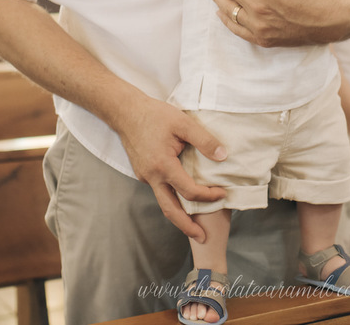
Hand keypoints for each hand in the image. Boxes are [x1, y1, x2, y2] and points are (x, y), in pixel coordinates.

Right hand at [112, 97, 227, 242]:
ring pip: (163, 202)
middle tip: (203, 238)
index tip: (222, 193)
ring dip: (179, 215)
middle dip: (187, 227)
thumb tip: (223, 156)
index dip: (208, 196)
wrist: (125, 112)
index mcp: (163, 166)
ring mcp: (145, 177)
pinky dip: (172, 199)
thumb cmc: (155, 115)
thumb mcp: (183, 123)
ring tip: (194, 224)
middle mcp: (152, 177)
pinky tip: (183, 197)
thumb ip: (204, 140)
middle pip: (171, 210)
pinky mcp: (143, 173)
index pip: (189, 191)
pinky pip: (159, 191)